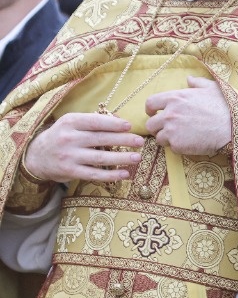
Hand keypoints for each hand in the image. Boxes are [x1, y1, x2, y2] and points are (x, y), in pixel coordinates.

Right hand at [24, 112, 143, 182]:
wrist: (36, 156)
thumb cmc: (62, 136)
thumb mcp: (72, 123)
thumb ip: (93, 121)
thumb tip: (121, 121)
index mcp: (70, 122)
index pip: (95, 122)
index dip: (114, 124)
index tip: (129, 126)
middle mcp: (68, 139)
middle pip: (101, 139)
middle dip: (123, 140)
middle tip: (140, 141)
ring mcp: (69, 156)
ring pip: (100, 158)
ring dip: (121, 158)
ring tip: (137, 157)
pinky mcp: (70, 172)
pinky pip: (94, 174)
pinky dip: (111, 175)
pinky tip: (125, 174)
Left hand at [145, 76, 231, 155]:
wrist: (232, 128)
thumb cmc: (225, 107)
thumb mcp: (213, 88)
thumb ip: (198, 83)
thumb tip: (189, 79)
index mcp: (176, 97)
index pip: (151, 102)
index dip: (150, 109)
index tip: (153, 113)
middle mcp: (169, 113)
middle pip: (151, 124)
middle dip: (157, 127)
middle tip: (168, 129)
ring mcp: (172, 130)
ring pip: (159, 137)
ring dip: (167, 138)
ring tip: (181, 137)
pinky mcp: (177, 145)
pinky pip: (171, 148)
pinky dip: (178, 147)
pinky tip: (190, 143)